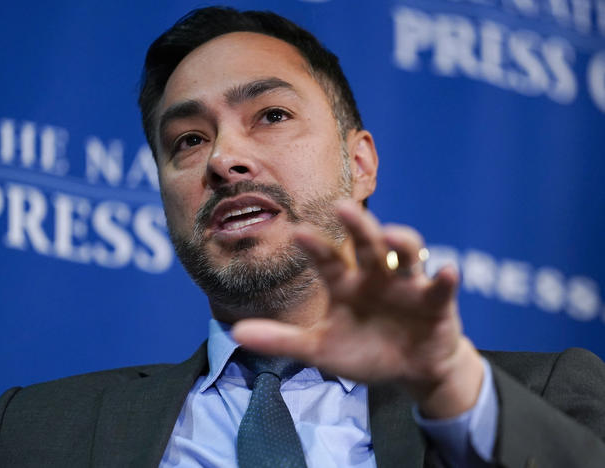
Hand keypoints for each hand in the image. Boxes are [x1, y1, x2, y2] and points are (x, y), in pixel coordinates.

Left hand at [232, 200, 483, 417]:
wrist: (408, 369)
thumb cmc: (362, 350)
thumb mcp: (319, 349)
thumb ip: (281, 340)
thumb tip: (236, 332)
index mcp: (345, 282)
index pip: (327, 259)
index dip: (315, 247)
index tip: (296, 232)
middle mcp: (375, 274)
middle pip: (367, 243)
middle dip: (357, 225)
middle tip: (343, 207)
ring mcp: (407, 284)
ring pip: (406, 253)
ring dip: (401, 242)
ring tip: (392, 237)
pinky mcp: (436, 301)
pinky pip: (441, 287)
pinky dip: (445, 279)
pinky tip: (447, 272)